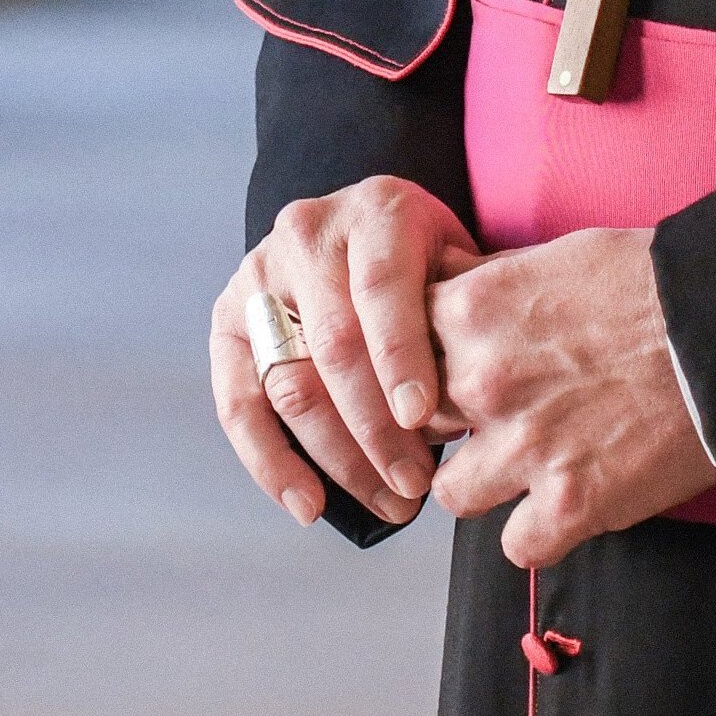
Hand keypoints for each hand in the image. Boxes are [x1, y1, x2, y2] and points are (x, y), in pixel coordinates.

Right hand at [211, 176, 482, 528]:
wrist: (365, 227)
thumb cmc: (427, 259)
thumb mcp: (457, 259)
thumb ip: (466, 309)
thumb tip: (485, 395)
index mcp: (377, 210)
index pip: (382, 287)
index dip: (400, 356)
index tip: (421, 418)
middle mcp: (309, 234)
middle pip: (335, 346)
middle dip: (376, 428)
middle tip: (416, 485)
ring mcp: (260, 276)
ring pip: (290, 382)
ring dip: (337, 458)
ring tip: (387, 502)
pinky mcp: (230, 320)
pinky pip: (238, 402)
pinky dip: (271, 463)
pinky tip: (309, 505)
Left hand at [427, 228, 715, 567]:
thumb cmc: (656, 284)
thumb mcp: (557, 256)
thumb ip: (493, 284)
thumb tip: (454, 292)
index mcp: (474, 311)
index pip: (399, 351)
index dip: (425, 364)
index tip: (448, 371)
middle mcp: (483, 380)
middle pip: (418, 424)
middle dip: (450, 425)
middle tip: (496, 418)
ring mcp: (523, 447)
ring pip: (454, 493)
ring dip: (489, 483)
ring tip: (532, 465)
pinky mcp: (569, 504)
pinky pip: (518, 545)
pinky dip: (542, 532)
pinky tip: (569, 504)